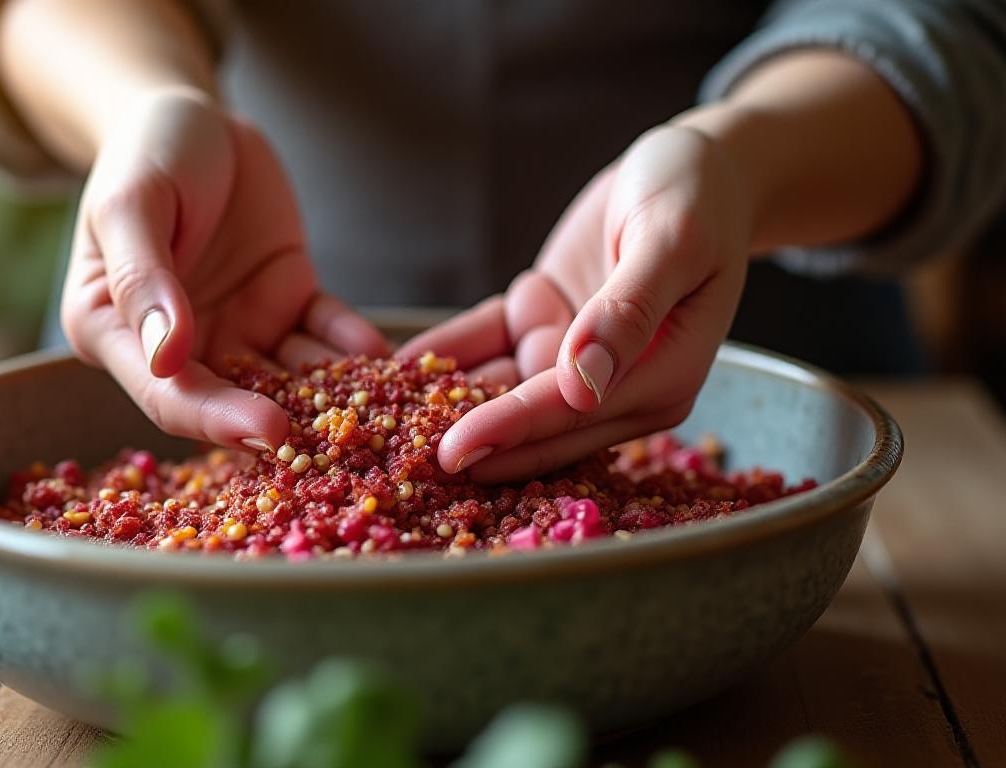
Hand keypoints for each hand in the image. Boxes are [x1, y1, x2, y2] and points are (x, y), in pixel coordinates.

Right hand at [63, 89, 387, 450]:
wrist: (195, 119)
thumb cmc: (145, 154)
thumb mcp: (132, 204)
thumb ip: (143, 277)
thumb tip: (165, 355)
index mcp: (116, 333)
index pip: (167, 395)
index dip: (216, 419)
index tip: (267, 433)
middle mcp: (179, 346)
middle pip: (229, 400)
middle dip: (282, 422)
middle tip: (332, 441)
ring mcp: (237, 327)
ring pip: (286, 375)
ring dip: (329, 396)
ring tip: (377, 412)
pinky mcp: (286, 301)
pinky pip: (324, 332)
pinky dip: (352, 346)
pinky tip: (384, 357)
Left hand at [400, 125, 751, 480]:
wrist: (697, 166)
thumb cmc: (697, 195)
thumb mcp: (672, 242)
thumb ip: (629, 313)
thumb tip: (582, 385)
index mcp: (661, 379)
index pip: (573, 413)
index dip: (513, 431)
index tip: (456, 452)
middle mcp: (616, 385)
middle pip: (532, 422)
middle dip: (469, 440)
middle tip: (400, 464)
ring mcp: (574, 358)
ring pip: (500, 388)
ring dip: (445, 403)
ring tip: (379, 420)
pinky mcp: (544, 325)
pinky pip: (487, 344)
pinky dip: (445, 354)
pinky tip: (393, 367)